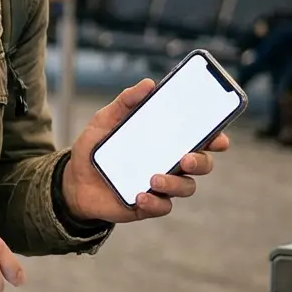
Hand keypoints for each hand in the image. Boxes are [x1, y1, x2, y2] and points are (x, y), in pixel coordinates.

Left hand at [63, 79, 228, 222]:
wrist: (73, 180)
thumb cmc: (96, 148)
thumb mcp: (106, 120)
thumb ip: (126, 102)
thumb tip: (148, 84)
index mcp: (166, 141)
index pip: (200, 139)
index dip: (215, 138)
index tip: (218, 138)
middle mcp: (170, 164)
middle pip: (201, 164)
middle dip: (200, 162)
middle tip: (186, 158)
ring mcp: (161, 186)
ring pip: (185, 187)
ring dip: (175, 183)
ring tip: (153, 177)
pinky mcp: (147, 205)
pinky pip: (162, 207)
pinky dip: (154, 202)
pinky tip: (140, 195)